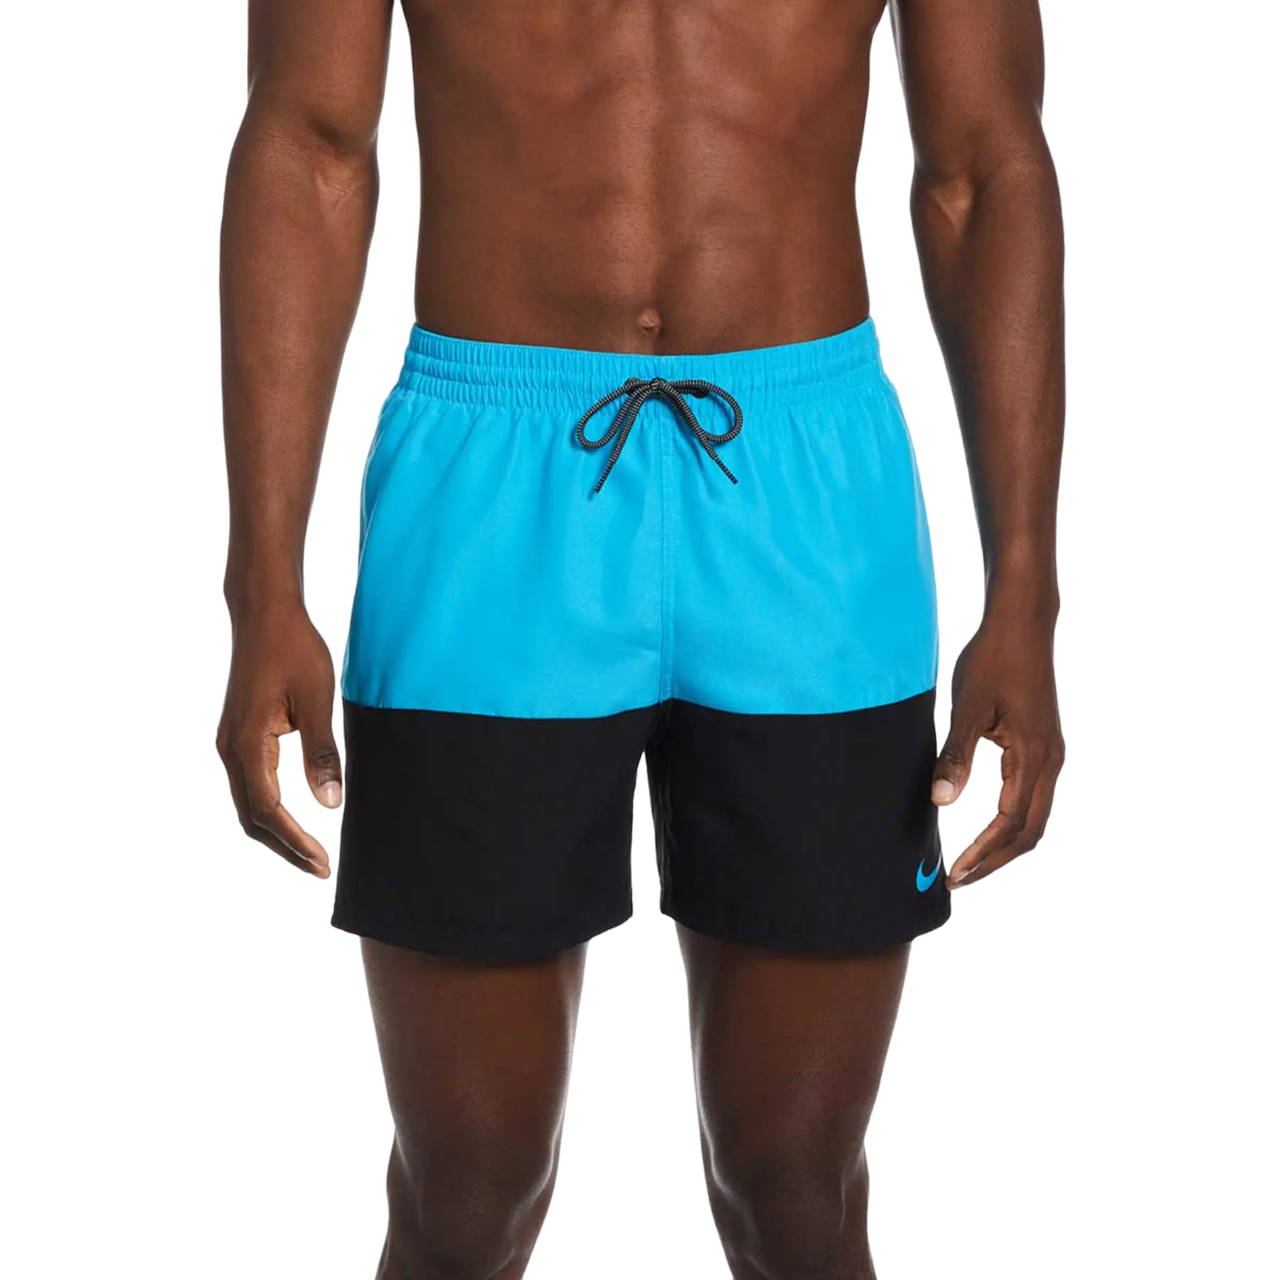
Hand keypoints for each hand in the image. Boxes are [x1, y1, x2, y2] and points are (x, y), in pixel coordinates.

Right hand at [216, 603, 341, 876]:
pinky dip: (268, 810)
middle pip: (252, 817)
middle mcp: (229, 748)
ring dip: (276, 832)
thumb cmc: (294, 649)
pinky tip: (291, 819)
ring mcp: (229, 743)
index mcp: (247, 743)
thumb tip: (329, 803)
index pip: (269, 810)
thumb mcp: (318, 699)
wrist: (264, 614)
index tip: (323, 863)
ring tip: (309, 853)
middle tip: (320, 868)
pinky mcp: (237, 736)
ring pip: (247, 803)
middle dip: (285, 847)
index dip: (296, 841)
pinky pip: (249, 785)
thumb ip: (322, 752)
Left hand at [932, 615, 1063, 888]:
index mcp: (1034, 757)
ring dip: (1006, 844)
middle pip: (1030, 832)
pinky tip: (989, 827)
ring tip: (973, 861)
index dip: (983, 853)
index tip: (956, 872)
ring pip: (1036, 817)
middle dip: (996, 860)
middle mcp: (1051, 762)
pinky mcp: (1045, 746)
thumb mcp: (968, 708)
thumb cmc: (992, 660)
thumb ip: (956, 757)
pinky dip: (1014, 822)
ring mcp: (1052, 754)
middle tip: (960, 878)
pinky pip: (1034, 798)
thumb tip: (941, 803)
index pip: (1009, 823)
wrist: (1022, 624)